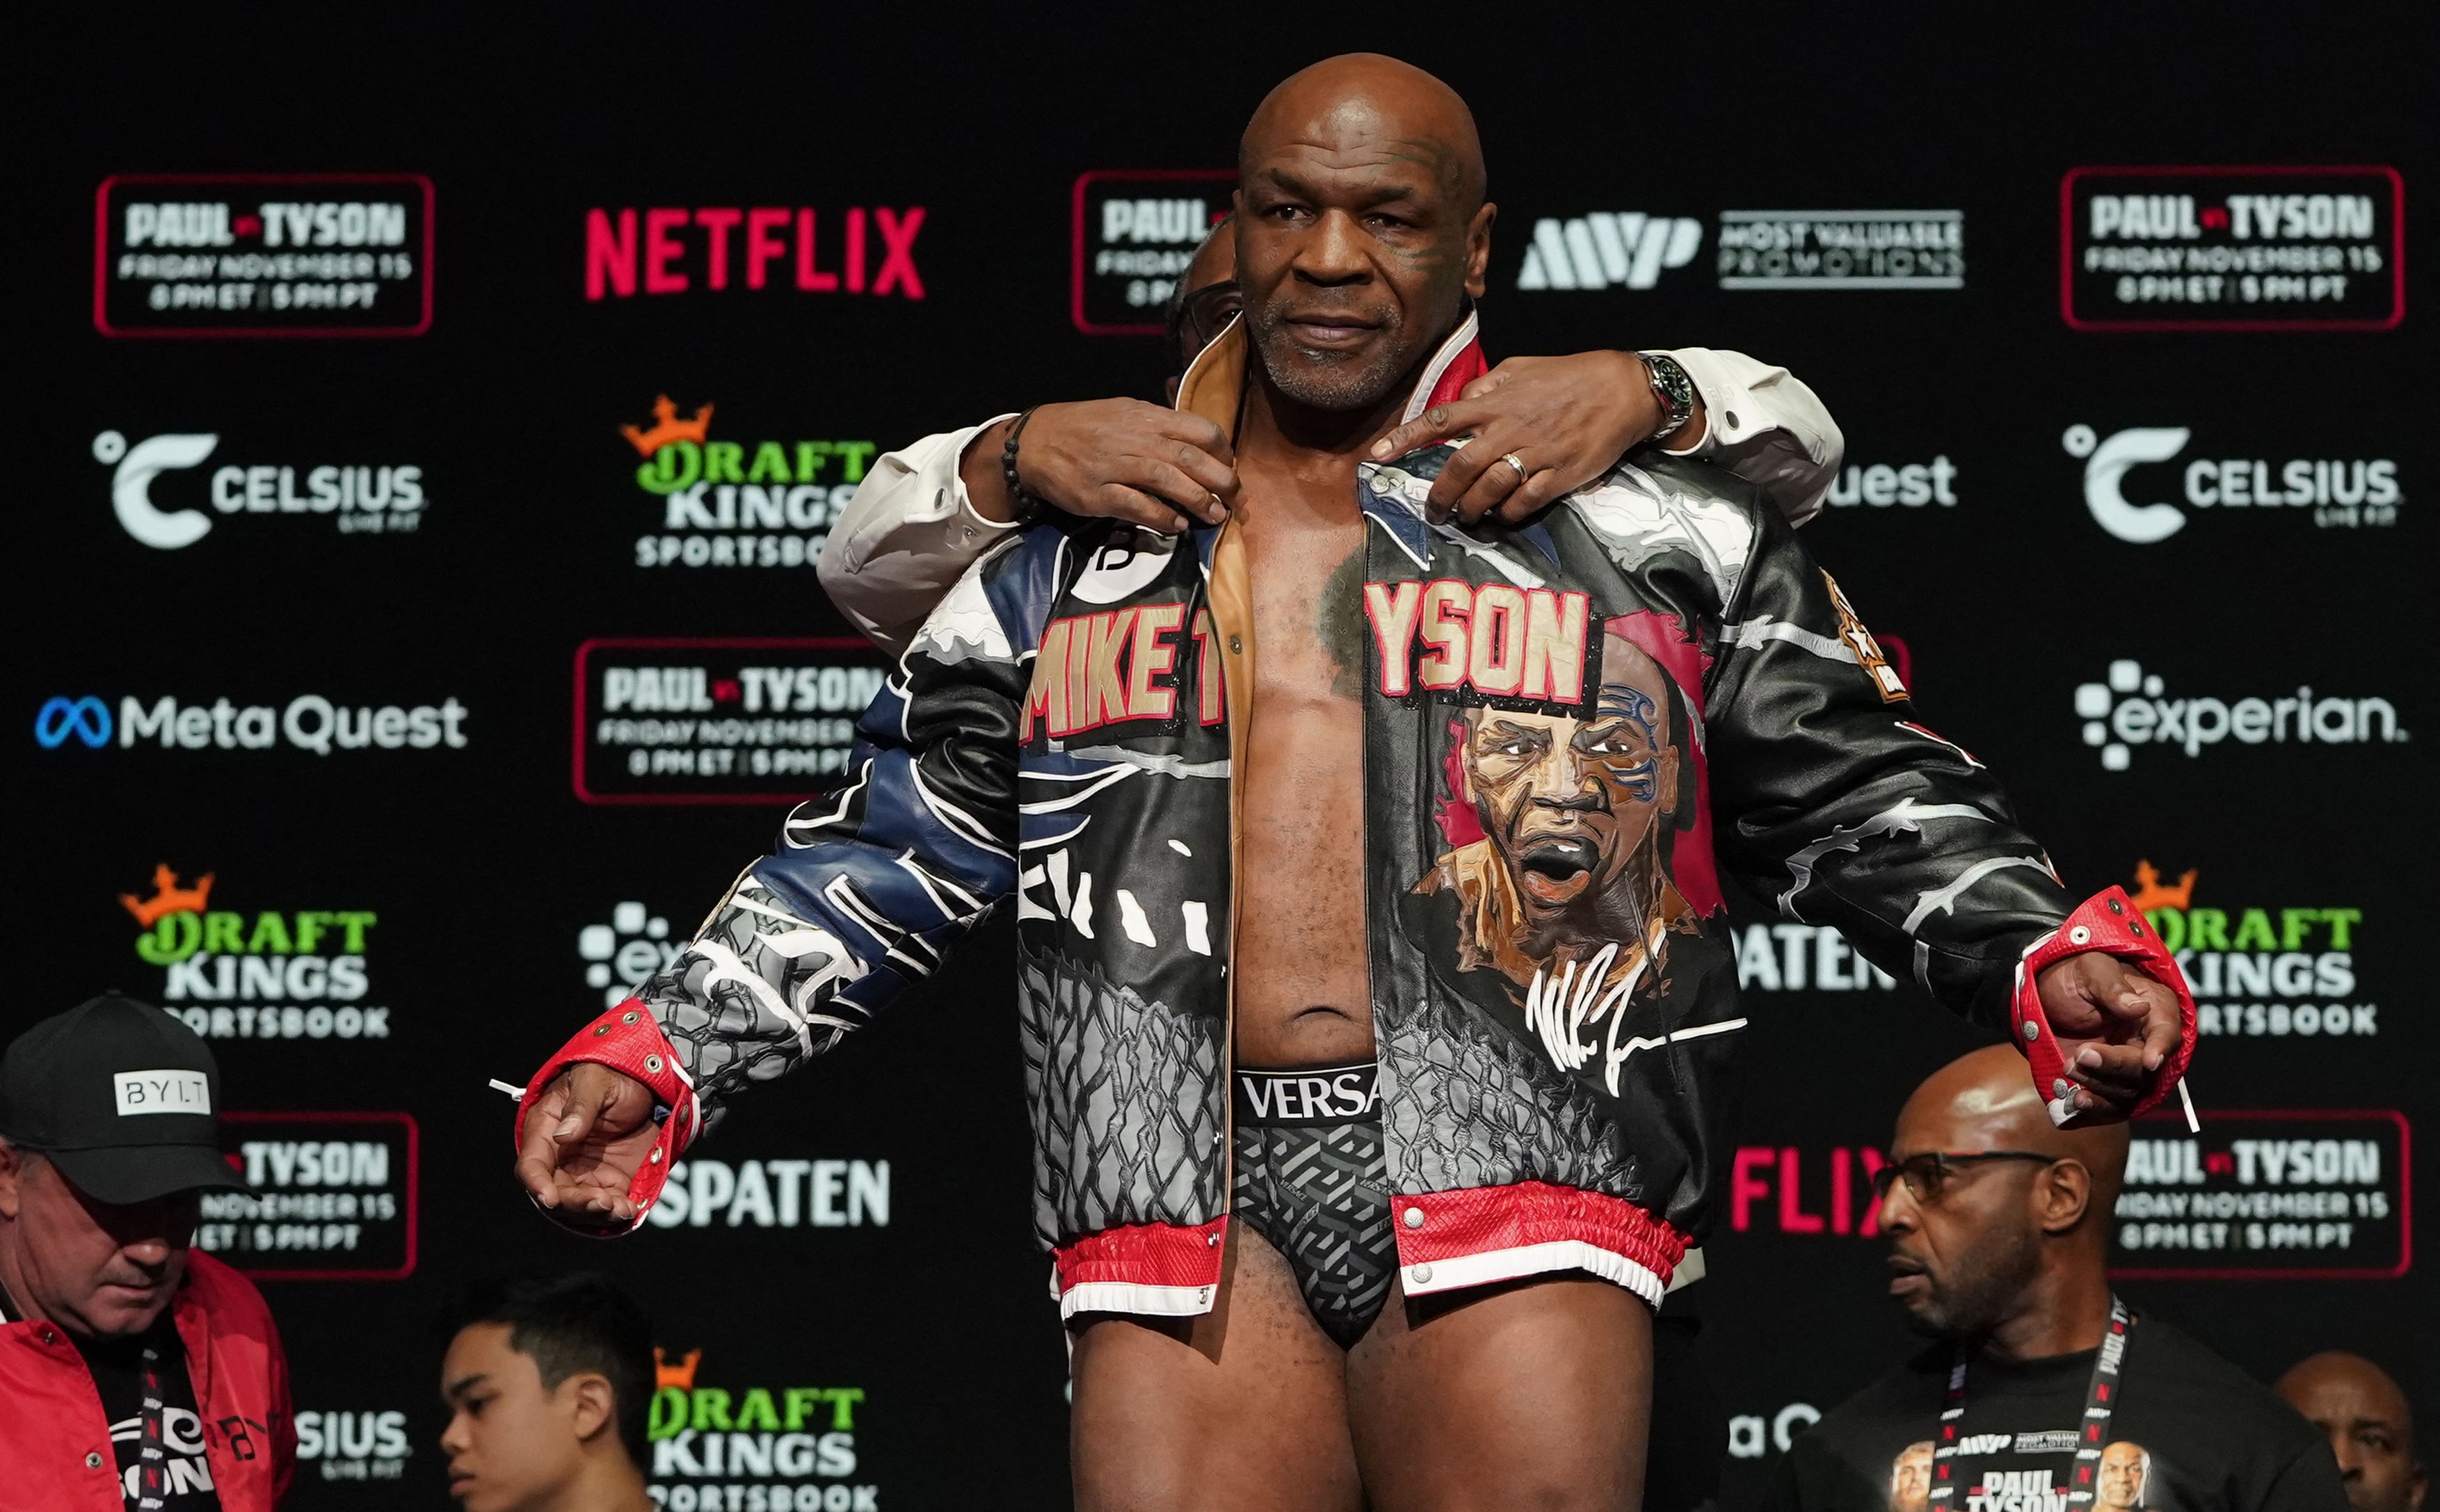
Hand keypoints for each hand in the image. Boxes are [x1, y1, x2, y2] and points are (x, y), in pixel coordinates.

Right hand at [512, 1063, 659, 1231]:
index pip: (532, 1165)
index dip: (537, 1184)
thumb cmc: (610, 1075)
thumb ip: (580, 1106)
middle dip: (575, 1203)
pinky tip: (630, 1208)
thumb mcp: (595, 1080)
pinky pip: (609, 1204)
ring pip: (580, 1204)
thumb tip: (563, 1135)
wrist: (644, 1083)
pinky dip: (617, 1211)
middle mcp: (560, 1158)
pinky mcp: (610, 1181)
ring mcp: (585, 1172)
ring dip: (597, 1212)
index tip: (550, 1198)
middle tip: (601, 1201)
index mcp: (545, 1130)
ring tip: (620, 1208)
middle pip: (556, 1192)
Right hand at [961, 399, 1236, 533]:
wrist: (1032, 442)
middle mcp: (1132, 438)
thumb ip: (1159, 425)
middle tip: (1236, 499)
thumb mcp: (1124, 413)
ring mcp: (1113, 465)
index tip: (1229, 469)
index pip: (1198, 429)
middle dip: (1220, 480)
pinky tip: (1178, 526)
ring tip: (1216, 517)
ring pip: (1166, 480)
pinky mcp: (1095, 493)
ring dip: (1197, 500)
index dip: (1222, 451)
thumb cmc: (1083, 428)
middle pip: (1188, 457)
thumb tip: (1199, 441)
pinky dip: (1160, 516)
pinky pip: (1135, 504)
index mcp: (1144, 416)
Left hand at [1365, 350, 1704, 525]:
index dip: (1405, 438)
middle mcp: (1511, 427)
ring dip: (1471, 509)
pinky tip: (1505, 514)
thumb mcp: (1522, 367)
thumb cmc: (1570, 376)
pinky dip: (1508, 514)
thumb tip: (1458, 403)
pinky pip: (1524, 503)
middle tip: (1434, 511)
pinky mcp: (1562, 474)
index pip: (1440, 418)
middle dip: (1439, 494)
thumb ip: (1487, 386)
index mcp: (1496, 400)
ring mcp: (1537, 452)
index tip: (1378, 456)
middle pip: (1459, 466)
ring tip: (1467, 516)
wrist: (1625, 389)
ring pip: (1488, 490)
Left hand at [2033, 954, 2183, 1122]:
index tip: (2149, 1061)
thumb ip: (2112, 985)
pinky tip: (2076, 1101)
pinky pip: (2113, 1103)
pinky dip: (2097, 1106)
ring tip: (2067, 1066)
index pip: (2168, 1032)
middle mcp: (2148, 1041)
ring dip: (2098, 1083)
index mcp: (2155, 1008)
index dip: (2161, 1048)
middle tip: (2081, 1054)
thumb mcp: (2091, 968)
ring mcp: (2129, 1064)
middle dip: (2115, 1065)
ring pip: (2128, 1089)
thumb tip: (2138, 1007)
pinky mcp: (2110, 1082)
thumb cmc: (2077, 975)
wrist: (2048, 995)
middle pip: (2145, 1067)